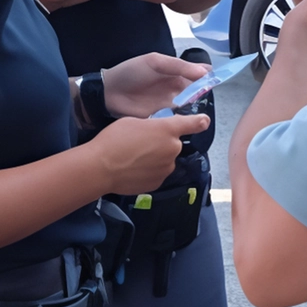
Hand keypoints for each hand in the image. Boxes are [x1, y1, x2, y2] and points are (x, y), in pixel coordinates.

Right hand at [92, 114, 210, 195]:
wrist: (101, 168)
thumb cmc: (114, 139)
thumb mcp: (133, 122)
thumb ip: (152, 126)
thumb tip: (155, 133)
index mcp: (167, 130)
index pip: (191, 124)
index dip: (199, 122)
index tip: (204, 122)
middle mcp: (172, 149)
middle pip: (173, 144)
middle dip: (162, 144)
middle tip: (141, 144)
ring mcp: (166, 168)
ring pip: (165, 161)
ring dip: (156, 159)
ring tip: (134, 159)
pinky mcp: (158, 183)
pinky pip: (157, 174)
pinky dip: (149, 172)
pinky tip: (133, 170)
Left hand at [103, 52, 210, 118]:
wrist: (108, 92)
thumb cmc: (132, 72)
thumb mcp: (156, 62)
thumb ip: (180, 66)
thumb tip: (207, 72)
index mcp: (176, 73)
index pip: (198, 75)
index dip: (209, 78)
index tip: (216, 81)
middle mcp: (176, 89)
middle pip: (196, 93)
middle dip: (203, 95)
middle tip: (205, 97)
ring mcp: (169, 105)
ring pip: (189, 108)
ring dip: (195, 109)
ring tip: (199, 108)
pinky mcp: (162, 119)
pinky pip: (177, 120)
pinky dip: (183, 120)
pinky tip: (187, 121)